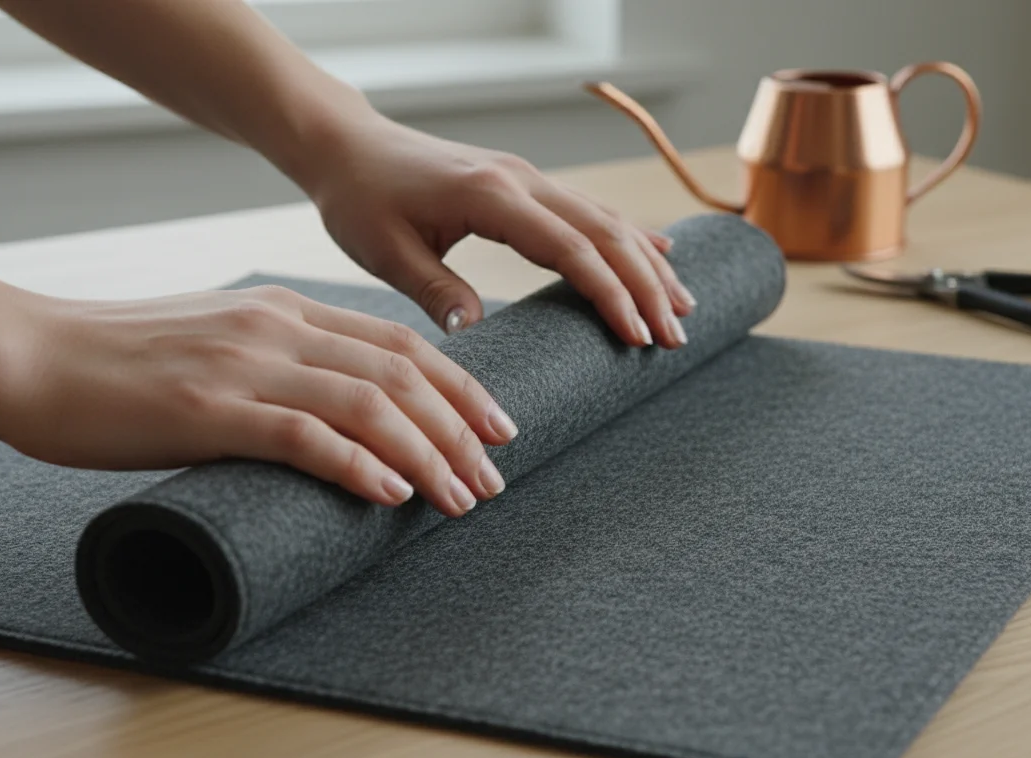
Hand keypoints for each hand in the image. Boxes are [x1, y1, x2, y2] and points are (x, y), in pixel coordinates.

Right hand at [2, 286, 516, 515]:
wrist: (30, 357)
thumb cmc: (119, 362)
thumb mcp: (214, 344)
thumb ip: (274, 365)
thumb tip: (331, 419)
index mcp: (284, 310)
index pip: (397, 344)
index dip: (459, 386)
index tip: (496, 426)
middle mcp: (276, 328)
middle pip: (400, 374)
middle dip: (459, 428)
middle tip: (493, 476)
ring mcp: (244, 364)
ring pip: (366, 404)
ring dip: (426, 454)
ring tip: (460, 498)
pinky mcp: (208, 408)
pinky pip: (303, 435)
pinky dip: (356, 465)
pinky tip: (390, 494)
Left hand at [303, 112, 696, 347]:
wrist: (347, 146)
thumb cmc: (359, 198)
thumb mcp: (384, 251)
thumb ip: (434, 290)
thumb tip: (474, 332)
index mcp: (491, 197)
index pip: (571, 249)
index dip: (611, 294)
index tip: (639, 337)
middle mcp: (520, 181)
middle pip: (605, 232)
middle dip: (647, 285)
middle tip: (676, 336)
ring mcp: (526, 178)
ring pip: (606, 217)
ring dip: (648, 261)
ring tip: (683, 306)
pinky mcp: (523, 183)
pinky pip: (588, 209)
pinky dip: (628, 235)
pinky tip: (658, 254)